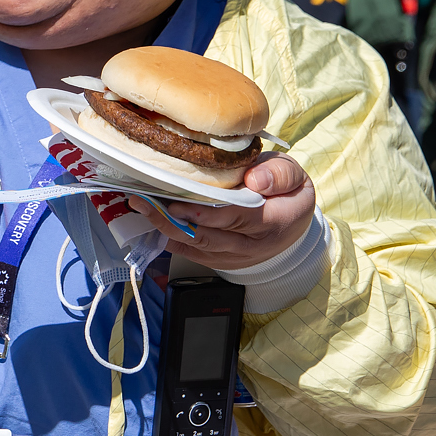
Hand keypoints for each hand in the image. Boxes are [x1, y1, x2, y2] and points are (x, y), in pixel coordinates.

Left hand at [128, 154, 315, 269]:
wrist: (292, 225)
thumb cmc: (287, 193)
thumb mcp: (293, 175)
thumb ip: (278, 174)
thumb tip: (255, 180)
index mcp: (274, 221)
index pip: (235, 219)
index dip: (204, 213)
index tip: (177, 203)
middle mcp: (252, 245)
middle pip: (208, 236)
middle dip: (172, 220)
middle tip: (143, 202)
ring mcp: (235, 257)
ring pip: (196, 246)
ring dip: (166, 228)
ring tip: (141, 208)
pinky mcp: (221, 261)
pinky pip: (192, 254)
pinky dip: (170, 239)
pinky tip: (151, 222)